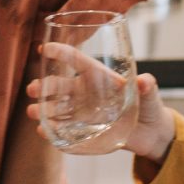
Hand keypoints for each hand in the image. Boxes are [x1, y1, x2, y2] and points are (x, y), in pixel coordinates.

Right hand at [26, 58, 173, 160]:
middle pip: (61, 85)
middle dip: (45, 86)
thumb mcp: (150, 95)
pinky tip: (43, 131)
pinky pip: (64, 129)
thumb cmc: (150, 107)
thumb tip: (145, 81)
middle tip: (32, 89)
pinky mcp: (85, 130)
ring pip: (58, 107)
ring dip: (44, 108)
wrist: (151, 134)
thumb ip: (148, 87)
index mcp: (100, 77)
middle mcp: (87, 92)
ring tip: (33, 112)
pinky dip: (52, 130)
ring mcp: (84, 111)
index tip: (45, 49)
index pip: (77, 61)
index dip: (62, 53)